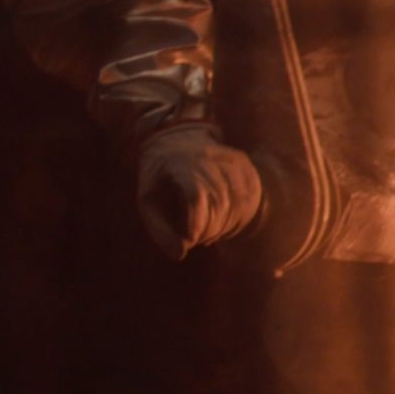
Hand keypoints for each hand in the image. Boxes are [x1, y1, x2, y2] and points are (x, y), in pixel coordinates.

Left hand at [136, 123, 263, 258]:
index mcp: (180, 165)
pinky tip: (219, 213)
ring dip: (219, 226)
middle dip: (205, 231)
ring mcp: (232, 162)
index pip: (196, 198)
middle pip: (217, 209)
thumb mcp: (148, 200)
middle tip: (191, 234)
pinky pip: (247, 203)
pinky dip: (233, 217)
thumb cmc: (161, 176)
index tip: (187, 239)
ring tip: (203, 222)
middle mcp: (210, 159)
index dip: (194, 226)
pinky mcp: (246, 168)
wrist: (181, 139)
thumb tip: (179, 254)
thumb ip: (159, 229)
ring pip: (235, 210)